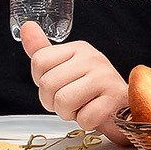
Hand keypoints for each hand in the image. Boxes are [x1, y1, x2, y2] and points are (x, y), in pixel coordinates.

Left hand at [19, 23, 128, 141]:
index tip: (58, 86)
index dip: (42, 82)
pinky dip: (86, 122)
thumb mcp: (65, 68)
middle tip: (70, 102)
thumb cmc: (91, 91)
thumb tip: (26, 27)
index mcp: (78, 48)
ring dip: (69, 114)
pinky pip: (85, 117)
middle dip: (53, 103)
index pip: (39, 61)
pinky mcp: (115, 97)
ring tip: (82, 108)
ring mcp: (105, 76)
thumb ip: (43, 51)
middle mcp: (92, 58)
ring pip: (63, 101)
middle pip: (47, 84)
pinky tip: (96, 114)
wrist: (124, 107)